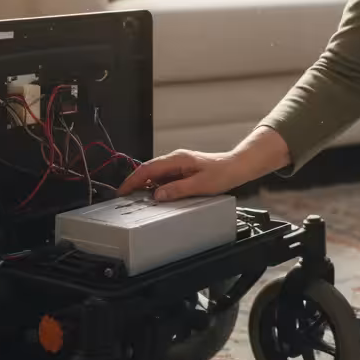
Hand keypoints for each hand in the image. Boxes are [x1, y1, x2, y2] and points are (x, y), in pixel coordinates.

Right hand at [117, 149, 254, 201]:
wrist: (236, 167)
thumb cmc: (222, 174)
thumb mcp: (200, 185)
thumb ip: (177, 190)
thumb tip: (157, 195)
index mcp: (177, 160)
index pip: (148, 169)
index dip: (133, 180)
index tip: (122, 192)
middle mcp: (176, 160)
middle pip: (148, 170)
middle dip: (134, 183)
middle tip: (124, 198)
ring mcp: (179, 164)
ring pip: (155, 174)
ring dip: (144, 185)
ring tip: (135, 200)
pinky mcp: (183, 170)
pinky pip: (164, 177)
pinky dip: (155, 186)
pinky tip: (154, 196)